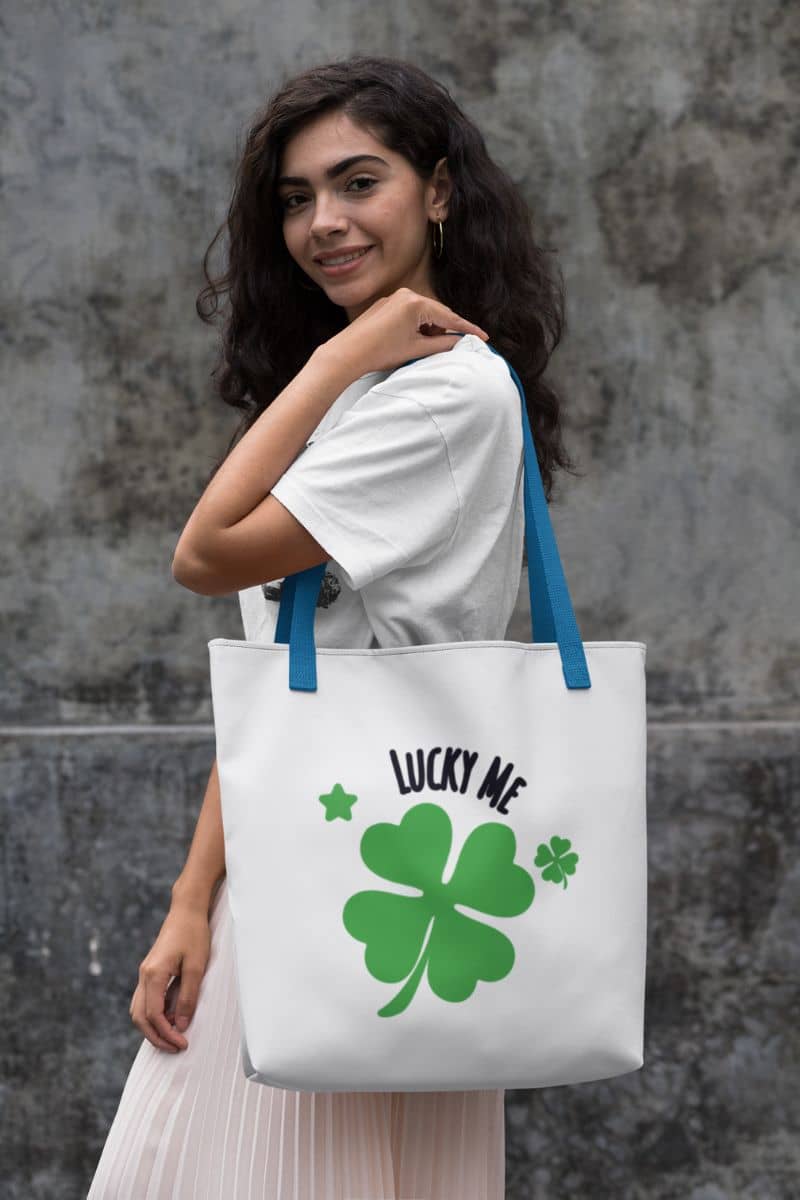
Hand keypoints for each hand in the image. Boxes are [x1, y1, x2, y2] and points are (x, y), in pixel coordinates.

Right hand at [129, 898, 211, 1052]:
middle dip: (156, 1037)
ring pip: (139, 1010)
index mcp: (154, 974)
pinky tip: (171, 1019)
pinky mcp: (150, 971)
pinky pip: (145, 1000)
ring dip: (152, 1028)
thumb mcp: (197, 966)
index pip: (153, 1015)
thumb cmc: (194, 934)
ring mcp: (145, 973)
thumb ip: (188, 996)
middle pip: (140, 1017)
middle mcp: (144, 975)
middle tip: (176, 1048)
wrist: (187, 910)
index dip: (166, 1034)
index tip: (182, 1044)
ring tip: (173, 1037)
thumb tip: (181, 1025)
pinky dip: (154, 1015)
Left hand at [321, 287, 489, 377]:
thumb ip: (442, 345)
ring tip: (429, 347)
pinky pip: (409, 313)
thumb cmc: (380, 352)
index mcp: (416, 303)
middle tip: (458, 346)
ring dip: (431, 329)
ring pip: (424, 313)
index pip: (449, 318)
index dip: (467, 329)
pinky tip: (415, 340)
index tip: (483, 337)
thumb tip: (459, 343)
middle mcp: (406, 294)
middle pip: (437, 313)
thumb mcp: (416, 350)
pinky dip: (418, 325)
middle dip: (447, 330)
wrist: (346, 353)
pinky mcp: (385, 305)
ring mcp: (394, 298)